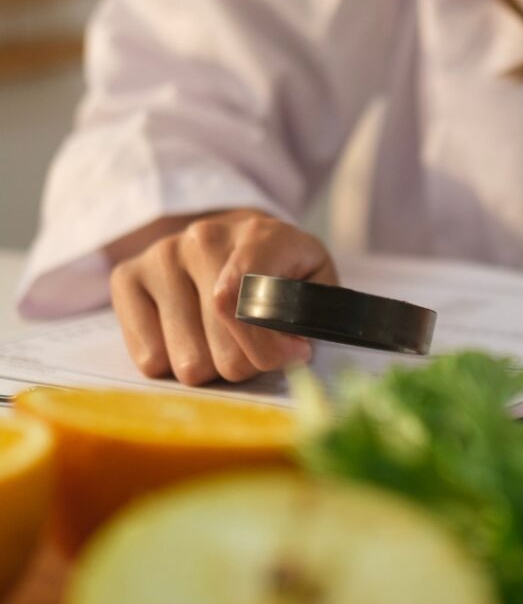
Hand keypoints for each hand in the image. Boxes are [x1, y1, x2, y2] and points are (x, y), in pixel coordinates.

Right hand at [109, 209, 337, 384]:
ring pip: (188, 362)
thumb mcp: (314, 279)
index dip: (271, 346)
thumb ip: (315, 309)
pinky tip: (187, 337)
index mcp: (260, 236)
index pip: (249, 306)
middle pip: (225, 350)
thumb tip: (293, 346)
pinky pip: (150, 359)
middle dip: (247, 364)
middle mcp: (204, 239)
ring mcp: (161, 256)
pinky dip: (172, 364)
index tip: (295, 354)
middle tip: (256, 347)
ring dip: (211, 367)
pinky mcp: (127, 277)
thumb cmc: (279, 270)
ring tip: (221, 340)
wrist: (227, 239)